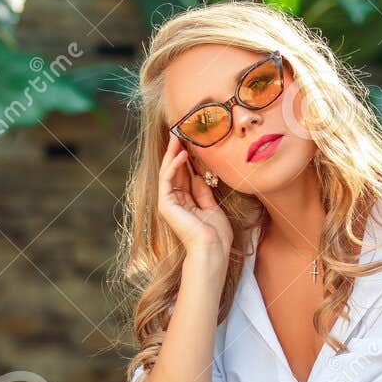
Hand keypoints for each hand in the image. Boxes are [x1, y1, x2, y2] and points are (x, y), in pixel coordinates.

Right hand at [157, 137, 232, 259]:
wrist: (212, 248)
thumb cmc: (215, 234)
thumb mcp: (212, 207)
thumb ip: (203, 191)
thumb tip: (198, 175)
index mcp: (186, 204)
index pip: (183, 176)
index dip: (186, 159)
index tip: (191, 142)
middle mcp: (175, 202)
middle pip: (174, 171)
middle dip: (176, 151)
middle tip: (179, 132)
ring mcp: (169, 203)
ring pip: (168, 172)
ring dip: (172, 153)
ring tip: (178, 137)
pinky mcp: (166, 204)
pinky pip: (167, 179)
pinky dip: (173, 166)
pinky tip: (181, 154)